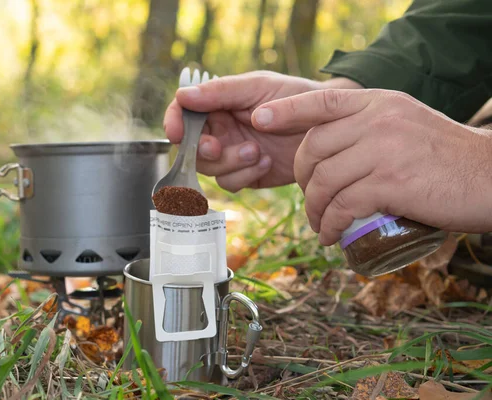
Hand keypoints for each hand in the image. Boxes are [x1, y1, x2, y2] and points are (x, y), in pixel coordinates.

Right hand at [164, 71, 361, 191]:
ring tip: (256, 151)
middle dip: (203, 150)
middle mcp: (220, 131)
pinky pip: (230, 183)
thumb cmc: (295, 96)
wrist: (330, 126)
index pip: (182, 113)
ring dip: (229, 163)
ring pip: (209, 170)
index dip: (173, 123)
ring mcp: (231, 155)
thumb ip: (221, 91)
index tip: (175, 133)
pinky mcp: (246, 175)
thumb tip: (182, 95)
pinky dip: (245, 175)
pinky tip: (266, 162)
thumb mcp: (258, 87)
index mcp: (218, 105)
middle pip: (191, 147)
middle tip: (218, 146)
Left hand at [250, 89, 491, 244]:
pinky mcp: (390, 182)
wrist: (490, 178)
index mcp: (378, 103)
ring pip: (323, 180)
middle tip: (308, 199)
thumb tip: (326, 154)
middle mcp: (377, 120)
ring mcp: (383, 149)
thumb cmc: (444, 159)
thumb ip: (368, 130)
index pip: (322, 101)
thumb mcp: (405, 126)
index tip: (259, 119)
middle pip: (313, 148)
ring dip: (313, 209)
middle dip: (301, 179)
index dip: (286, 110)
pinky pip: (342, 205)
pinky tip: (331, 236)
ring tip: (319, 225)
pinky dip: (330, 225)